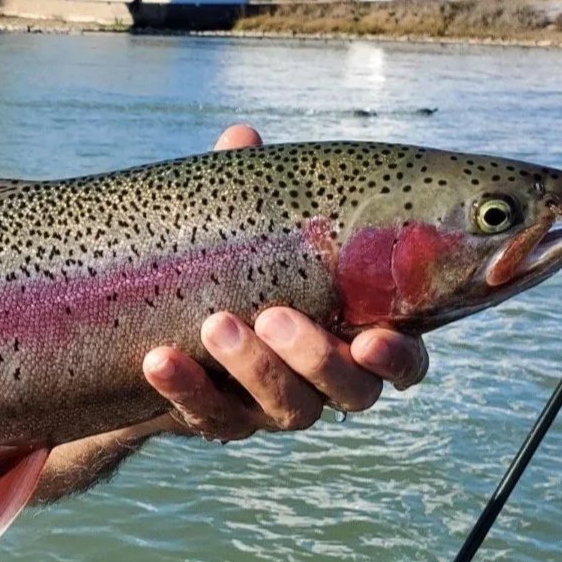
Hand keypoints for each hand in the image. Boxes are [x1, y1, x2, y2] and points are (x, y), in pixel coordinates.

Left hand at [141, 124, 430, 440]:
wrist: (162, 325)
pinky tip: (157, 359)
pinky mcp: (221, 422)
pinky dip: (184, 389)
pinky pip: (209, 418)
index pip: (403, 361)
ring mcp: (275, 408)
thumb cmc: (230, 264)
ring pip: (286, 409)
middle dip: (314, 356)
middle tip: (274, 316)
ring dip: (253, 368)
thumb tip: (242, 139)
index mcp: (356, 331)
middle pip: (348, 391)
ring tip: (215, 322)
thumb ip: (252, 191)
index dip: (396, 358)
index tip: (372, 339)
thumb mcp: (243, 228)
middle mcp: (326, 381)